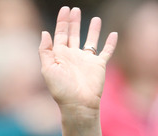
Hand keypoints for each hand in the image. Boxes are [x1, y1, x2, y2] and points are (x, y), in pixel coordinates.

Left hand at [39, 6, 117, 135]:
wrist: (78, 104)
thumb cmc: (61, 89)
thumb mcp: (48, 69)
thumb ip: (45, 51)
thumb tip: (45, 32)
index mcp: (60, 56)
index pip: (60, 34)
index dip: (62, 22)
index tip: (65, 9)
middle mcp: (73, 56)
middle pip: (73, 34)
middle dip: (74, 22)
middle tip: (75, 9)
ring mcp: (86, 60)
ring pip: (90, 41)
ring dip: (92, 30)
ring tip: (95, 18)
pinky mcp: (99, 65)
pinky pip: (106, 51)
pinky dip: (110, 43)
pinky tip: (113, 34)